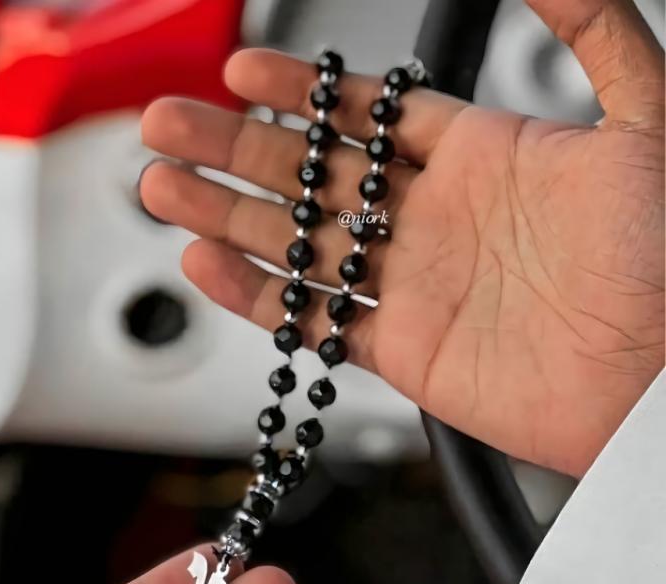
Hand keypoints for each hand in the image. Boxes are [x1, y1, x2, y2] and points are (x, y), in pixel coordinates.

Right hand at [140, 0, 663, 476]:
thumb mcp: (649, 116)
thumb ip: (594, 30)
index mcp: (484, 159)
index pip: (368, 117)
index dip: (303, 92)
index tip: (244, 68)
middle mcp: (437, 221)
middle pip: (312, 176)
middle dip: (236, 147)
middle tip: (168, 122)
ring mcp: (415, 287)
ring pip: (299, 245)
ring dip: (227, 216)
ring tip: (165, 187)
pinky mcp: (406, 353)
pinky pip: (315, 322)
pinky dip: (258, 299)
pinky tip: (208, 267)